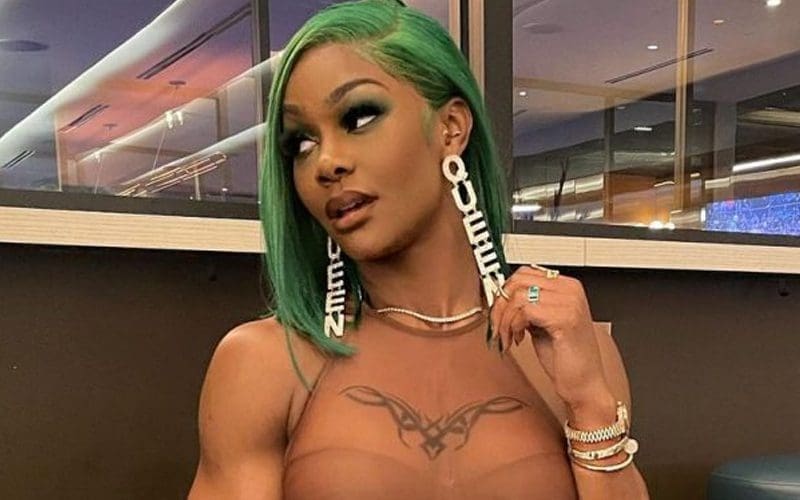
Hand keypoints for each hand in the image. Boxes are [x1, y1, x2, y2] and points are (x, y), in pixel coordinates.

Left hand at [489, 265, 611, 410]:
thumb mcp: (542, 323)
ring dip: (505, 320)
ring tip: (509, 336)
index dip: (505, 291)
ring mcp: (570, 303)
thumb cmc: (566, 358)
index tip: (497, 309)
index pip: (525, 272)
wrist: (584, 384)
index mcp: (567, 287)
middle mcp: (570, 290)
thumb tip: (502, 298)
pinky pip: (525, 311)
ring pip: (518, 296)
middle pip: (518, 281)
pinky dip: (514, 327)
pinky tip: (518, 340)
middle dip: (500, 305)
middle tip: (498, 325)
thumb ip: (528, 306)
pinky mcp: (565, 318)